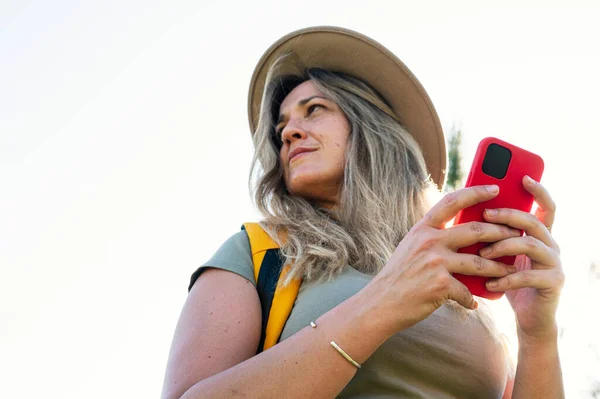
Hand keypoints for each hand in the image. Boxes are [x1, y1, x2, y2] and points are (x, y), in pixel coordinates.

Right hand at [370, 185, 521, 333]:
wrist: (380, 304)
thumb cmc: (399, 276)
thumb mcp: (411, 248)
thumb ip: (434, 237)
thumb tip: (465, 232)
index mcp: (422, 228)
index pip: (452, 201)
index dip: (475, 192)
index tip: (495, 188)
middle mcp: (429, 241)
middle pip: (476, 230)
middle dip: (501, 232)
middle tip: (516, 235)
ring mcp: (435, 262)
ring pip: (480, 262)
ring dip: (498, 268)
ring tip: (510, 271)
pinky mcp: (440, 285)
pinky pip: (467, 291)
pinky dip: (473, 298)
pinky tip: (475, 302)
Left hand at [480, 176, 563, 341]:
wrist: (529, 319)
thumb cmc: (508, 281)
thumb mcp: (499, 254)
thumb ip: (492, 235)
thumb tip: (465, 212)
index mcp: (539, 235)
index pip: (544, 206)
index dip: (538, 191)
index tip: (523, 177)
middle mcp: (551, 245)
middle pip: (533, 220)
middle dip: (508, 215)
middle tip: (485, 214)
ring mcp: (555, 263)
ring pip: (530, 244)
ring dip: (503, 246)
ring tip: (483, 254)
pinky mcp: (554, 283)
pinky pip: (529, 275)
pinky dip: (505, 279)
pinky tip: (489, 284)